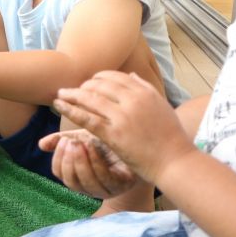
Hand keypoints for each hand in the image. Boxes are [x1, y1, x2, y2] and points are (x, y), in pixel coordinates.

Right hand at [40, 129, 137, 198]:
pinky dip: (97, 163)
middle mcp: (90, 186)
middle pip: (71, 181)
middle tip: (71, 143)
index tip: (63, 141)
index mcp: (78, 175)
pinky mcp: (122, 186)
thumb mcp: (83, 138)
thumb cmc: (108, 142)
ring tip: (82, 143)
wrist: (139, 143)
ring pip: (87, 183)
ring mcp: (107, 189)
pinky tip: (95, 147)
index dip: (58, 159)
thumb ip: (63, 140)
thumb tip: (41, 145)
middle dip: (69, 162)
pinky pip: (105, 178)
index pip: (59, 173)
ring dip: (81, 162)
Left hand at [52, 70, 197, 184]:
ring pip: (90, 99)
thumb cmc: (171, 137)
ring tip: (60, 94)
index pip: (114, 76)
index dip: (98, 78)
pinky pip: (86, 118)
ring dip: (71, 94)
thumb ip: (145, 88)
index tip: (90, 82)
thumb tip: (130, 74)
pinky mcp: (113, 134)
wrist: (176, 162)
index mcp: (144, 92)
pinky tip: (59, 105)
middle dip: (83, 86)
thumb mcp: (161, 106)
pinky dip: (70, 109)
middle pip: (99, 86)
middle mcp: (133, 100)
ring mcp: (122, 117)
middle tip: (72, 90)